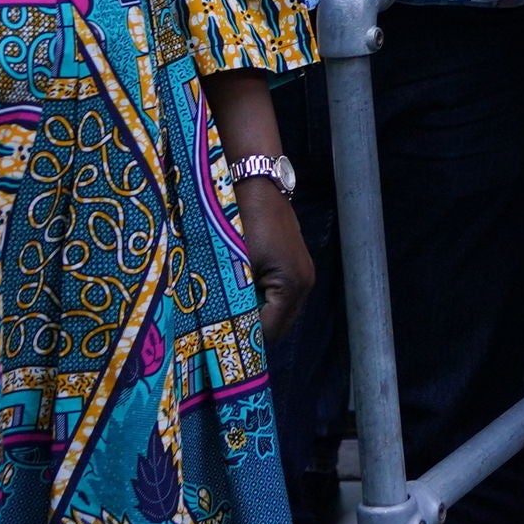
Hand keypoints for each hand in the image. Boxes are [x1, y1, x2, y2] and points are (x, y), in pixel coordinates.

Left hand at [234, 170, 317, 340]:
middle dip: (251, 328)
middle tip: (220, 327)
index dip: (244, 338)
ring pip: (278, 312)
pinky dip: (260, 299)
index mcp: (293, 286)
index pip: (269, 332)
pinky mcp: (295, 265)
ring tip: (228, 308)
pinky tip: (240, 290)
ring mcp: (303, 274)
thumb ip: (235, 302)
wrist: (254, 182)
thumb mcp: (235, 265)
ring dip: (255, 314)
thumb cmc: (241, 221)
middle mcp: (305, 284)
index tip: (217, 340)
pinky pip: (279, 296)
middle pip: (278, 326)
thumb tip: (226, 332)